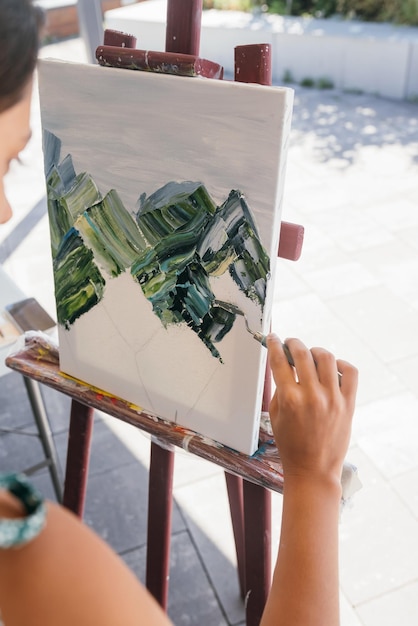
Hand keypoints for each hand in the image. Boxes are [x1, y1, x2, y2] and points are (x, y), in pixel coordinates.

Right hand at [266, 334, 357, 485]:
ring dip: (315, 351)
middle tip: (290, 344)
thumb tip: (285, 366)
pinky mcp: (348, 404)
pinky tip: (332, 368)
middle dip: (293, 343)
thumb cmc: (291, 445)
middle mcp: (311, 396)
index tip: (273, 338)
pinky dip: (341, 364)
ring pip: (326, 358)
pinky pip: (350, 372)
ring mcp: (332, 399)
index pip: (279, 361)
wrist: (313, 470)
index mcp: (289, 399)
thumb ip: (280, 388)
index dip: (274, 345)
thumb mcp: (276, 415)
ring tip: (310, 355)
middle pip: (303, 354)